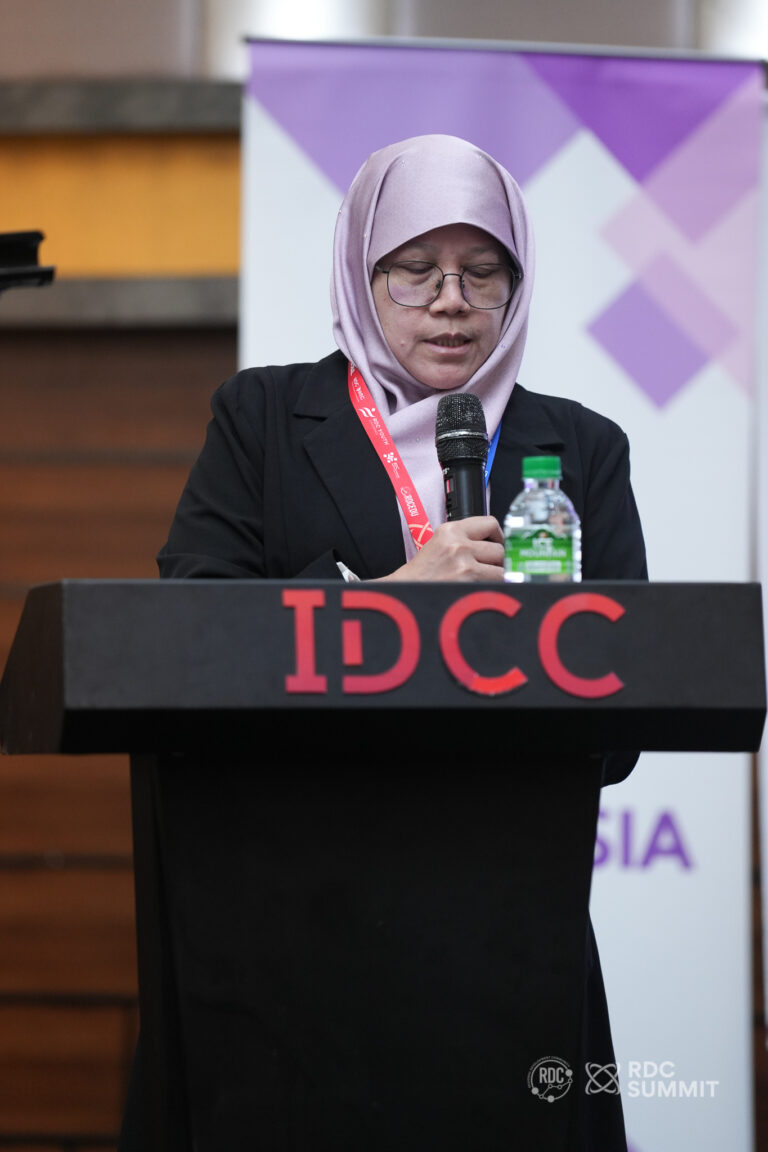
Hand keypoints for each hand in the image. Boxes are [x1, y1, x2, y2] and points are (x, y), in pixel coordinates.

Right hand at [381, 516, 504, 582]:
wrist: (404, 590)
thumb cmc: (421, 574)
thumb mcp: (439, 544)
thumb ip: (464, 539)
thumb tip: (494, 544)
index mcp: (450, 530)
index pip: (490, 523)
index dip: (497, 536)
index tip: (496, 544)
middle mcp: (458, 543)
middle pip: (499, 548)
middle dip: (497, 560)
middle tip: (488, 568)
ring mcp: (464, 562)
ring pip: (501, 567)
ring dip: (496, 575)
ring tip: (481, 580)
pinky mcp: (469, 580)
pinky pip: (498, 582)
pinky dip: (493, 587)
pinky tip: (479, 588)